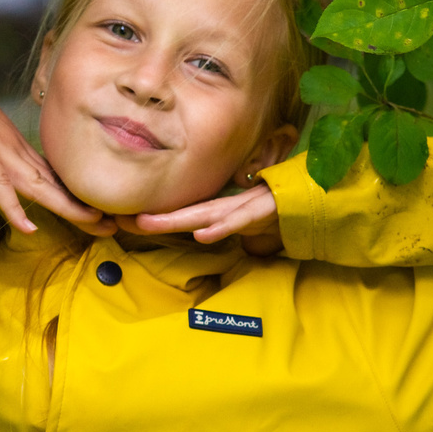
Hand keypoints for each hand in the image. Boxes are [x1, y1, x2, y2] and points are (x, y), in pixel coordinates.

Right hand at [0, 89, 104, 234]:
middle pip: (54, 186)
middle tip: (113, 226)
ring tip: (93, 222)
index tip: (101, 217)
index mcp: (17, 155)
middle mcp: (16, 154)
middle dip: (83, 208)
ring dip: (65, 205)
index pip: (52, 182)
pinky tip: (27, 226)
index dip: (76, 200)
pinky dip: (13, 206)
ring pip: (37, 185)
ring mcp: (0, 153)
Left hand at [133, 182, 281, 253]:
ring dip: (177, 220)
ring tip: (148, 225)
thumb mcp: (243, 221)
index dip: (156, 219)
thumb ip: (223, 226)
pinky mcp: (263, 210)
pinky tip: (203, 235)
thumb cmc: (274, 210)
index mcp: (221, 211)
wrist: (310, 196)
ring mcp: (244, 207)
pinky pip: (240, 220)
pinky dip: (222, 228)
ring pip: (206, 215)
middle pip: (186, 214)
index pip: (184, 216)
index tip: (124, 222)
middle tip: (122, 220)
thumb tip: (200, 235)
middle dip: (156, 218)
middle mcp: (227, 207)